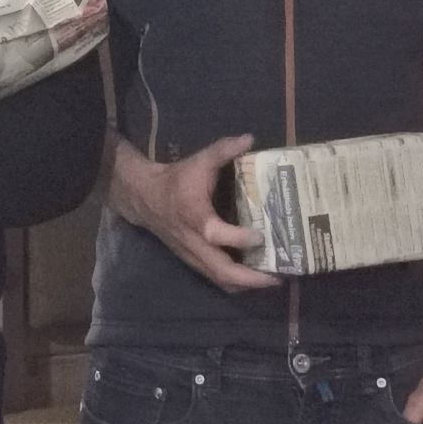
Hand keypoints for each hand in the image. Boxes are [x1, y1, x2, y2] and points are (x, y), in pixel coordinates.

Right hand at [106, 134, 280, 292]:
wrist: (145, 198)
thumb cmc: (176, 180)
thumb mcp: (199, 161)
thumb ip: (224, 150)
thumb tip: (250, 138)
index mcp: (196, 217)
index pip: (216, 234)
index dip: (239, 238)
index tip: (262, 236)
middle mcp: (194, 243)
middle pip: (221, 271)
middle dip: (251, 279)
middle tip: (278, 277)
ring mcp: (193, 256)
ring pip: (220, 280)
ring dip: (246, 285)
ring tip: (271, 280)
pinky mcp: (193, 261)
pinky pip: (215, 278)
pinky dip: (235, 282)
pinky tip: (253, 276)